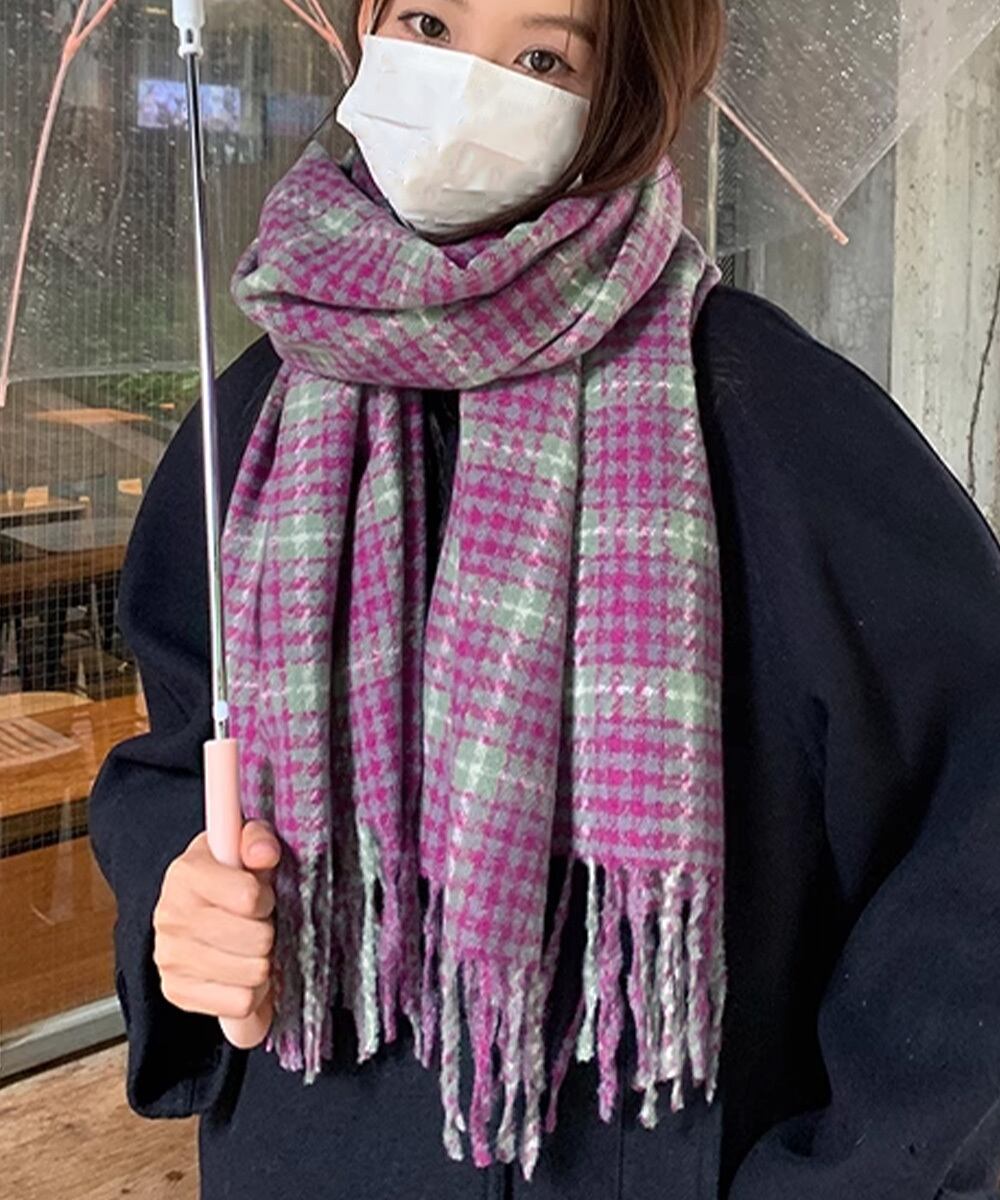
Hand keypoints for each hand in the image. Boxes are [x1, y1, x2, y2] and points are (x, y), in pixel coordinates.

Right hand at [152, 819, 280, 1048]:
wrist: (195, 911)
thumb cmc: (229, 879)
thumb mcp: (244, 848)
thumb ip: (258, 841)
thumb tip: (264, 853)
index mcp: (186, 873)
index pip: (249, 896)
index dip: (265, 897)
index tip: (259, 896)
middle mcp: (170, 916)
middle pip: (256, 940)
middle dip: (267, 932)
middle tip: (258, 924)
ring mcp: (170, 958)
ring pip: (252, 974)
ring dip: (262, 963)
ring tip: (251, 948)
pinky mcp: (176, 992)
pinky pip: (240, 1004)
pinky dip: (251, 993)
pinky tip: (241, 972)